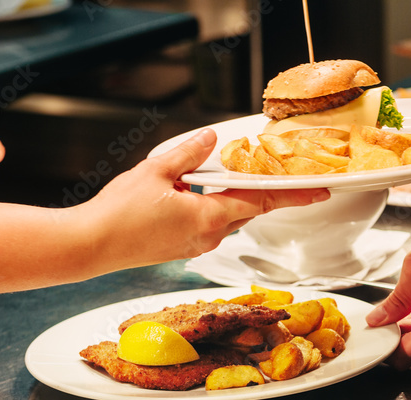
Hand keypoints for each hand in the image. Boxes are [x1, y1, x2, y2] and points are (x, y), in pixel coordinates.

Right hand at [82, 128, 329, 269]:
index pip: (262, 202)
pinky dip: (205, 206)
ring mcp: (195, 245)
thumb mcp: (155, 172)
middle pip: (244, 207)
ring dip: (222, 196)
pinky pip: (206, 223)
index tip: (320, 192)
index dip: (294, 195)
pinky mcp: (182, 248)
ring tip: (196, 177)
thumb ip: (188, 154)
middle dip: (252, 188)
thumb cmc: (118, 215)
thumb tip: (210, 141)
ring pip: (224, 215)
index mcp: (208, 216)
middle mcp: (208, 235)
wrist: (91, 246)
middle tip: (259, 168)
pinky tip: (180, 194)